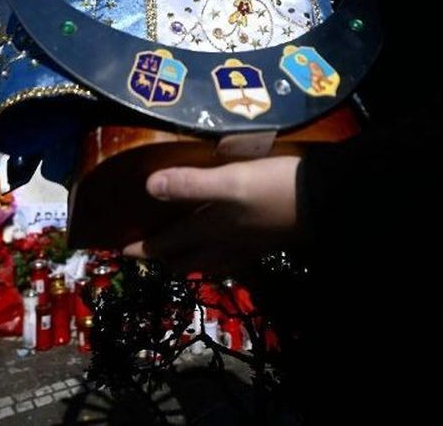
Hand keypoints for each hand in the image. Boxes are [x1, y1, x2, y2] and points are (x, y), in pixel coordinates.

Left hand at [122, 155, 301, 272]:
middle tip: (147, 247)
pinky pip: (230, 255)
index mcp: (209, 232)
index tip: (118, 251)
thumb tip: (148, 187)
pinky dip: (216, 251)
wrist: (324, 201)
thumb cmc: (272, 189)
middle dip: (163, 257)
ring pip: (209, 261)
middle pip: (185, 261)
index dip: (141, 249)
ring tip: (179, 246)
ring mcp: (246, 247)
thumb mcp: (229, 181)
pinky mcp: (265, 241)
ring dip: (190, 256)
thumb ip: (190, 185)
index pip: (166, 245)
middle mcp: (224, 245)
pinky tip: (223, 238)